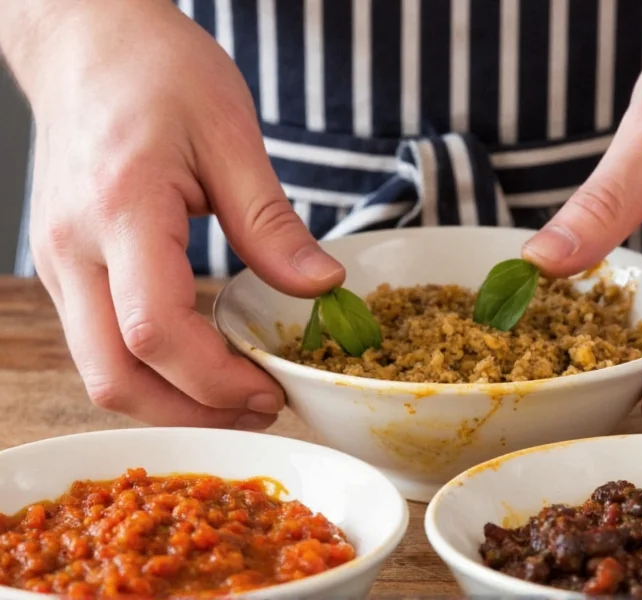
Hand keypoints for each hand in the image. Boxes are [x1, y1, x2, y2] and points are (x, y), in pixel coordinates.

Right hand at [12, 0, 343, 427]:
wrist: (88, 42)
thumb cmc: (157, 72)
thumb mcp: (230, 135)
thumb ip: (271, 223)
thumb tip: (320, 287)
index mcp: (120, 210)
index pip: (156, 330)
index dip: (217, 380)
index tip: (272, 389)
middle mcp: (73, 249)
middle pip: (114, 376)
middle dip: (192, 413)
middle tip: (260, 408)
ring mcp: (58, 262)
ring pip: (100, 371)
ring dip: (170, 400)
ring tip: (237, 393)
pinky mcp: (64, 266)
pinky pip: (99, 344)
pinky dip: (151, 370)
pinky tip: (201, 361)